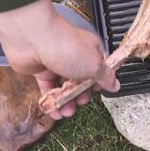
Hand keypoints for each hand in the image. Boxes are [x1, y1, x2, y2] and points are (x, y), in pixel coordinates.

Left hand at [0, 0, 119, 119]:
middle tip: (80, 103)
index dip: (98, 84)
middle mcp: (75, 57)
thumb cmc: (67, 46)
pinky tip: (54, 111)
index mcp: (91, 51)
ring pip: (64, 87)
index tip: (95, 93)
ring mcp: (57, 64)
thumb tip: (116, 85)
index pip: (98, 70)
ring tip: (65, 112)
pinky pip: (49, 89)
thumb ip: (105, 77)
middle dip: (81, 96)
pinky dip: (51, 101)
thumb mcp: (94, 64)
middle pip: (81, 81)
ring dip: (66, 102)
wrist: (33, 38)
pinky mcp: (42, 71)